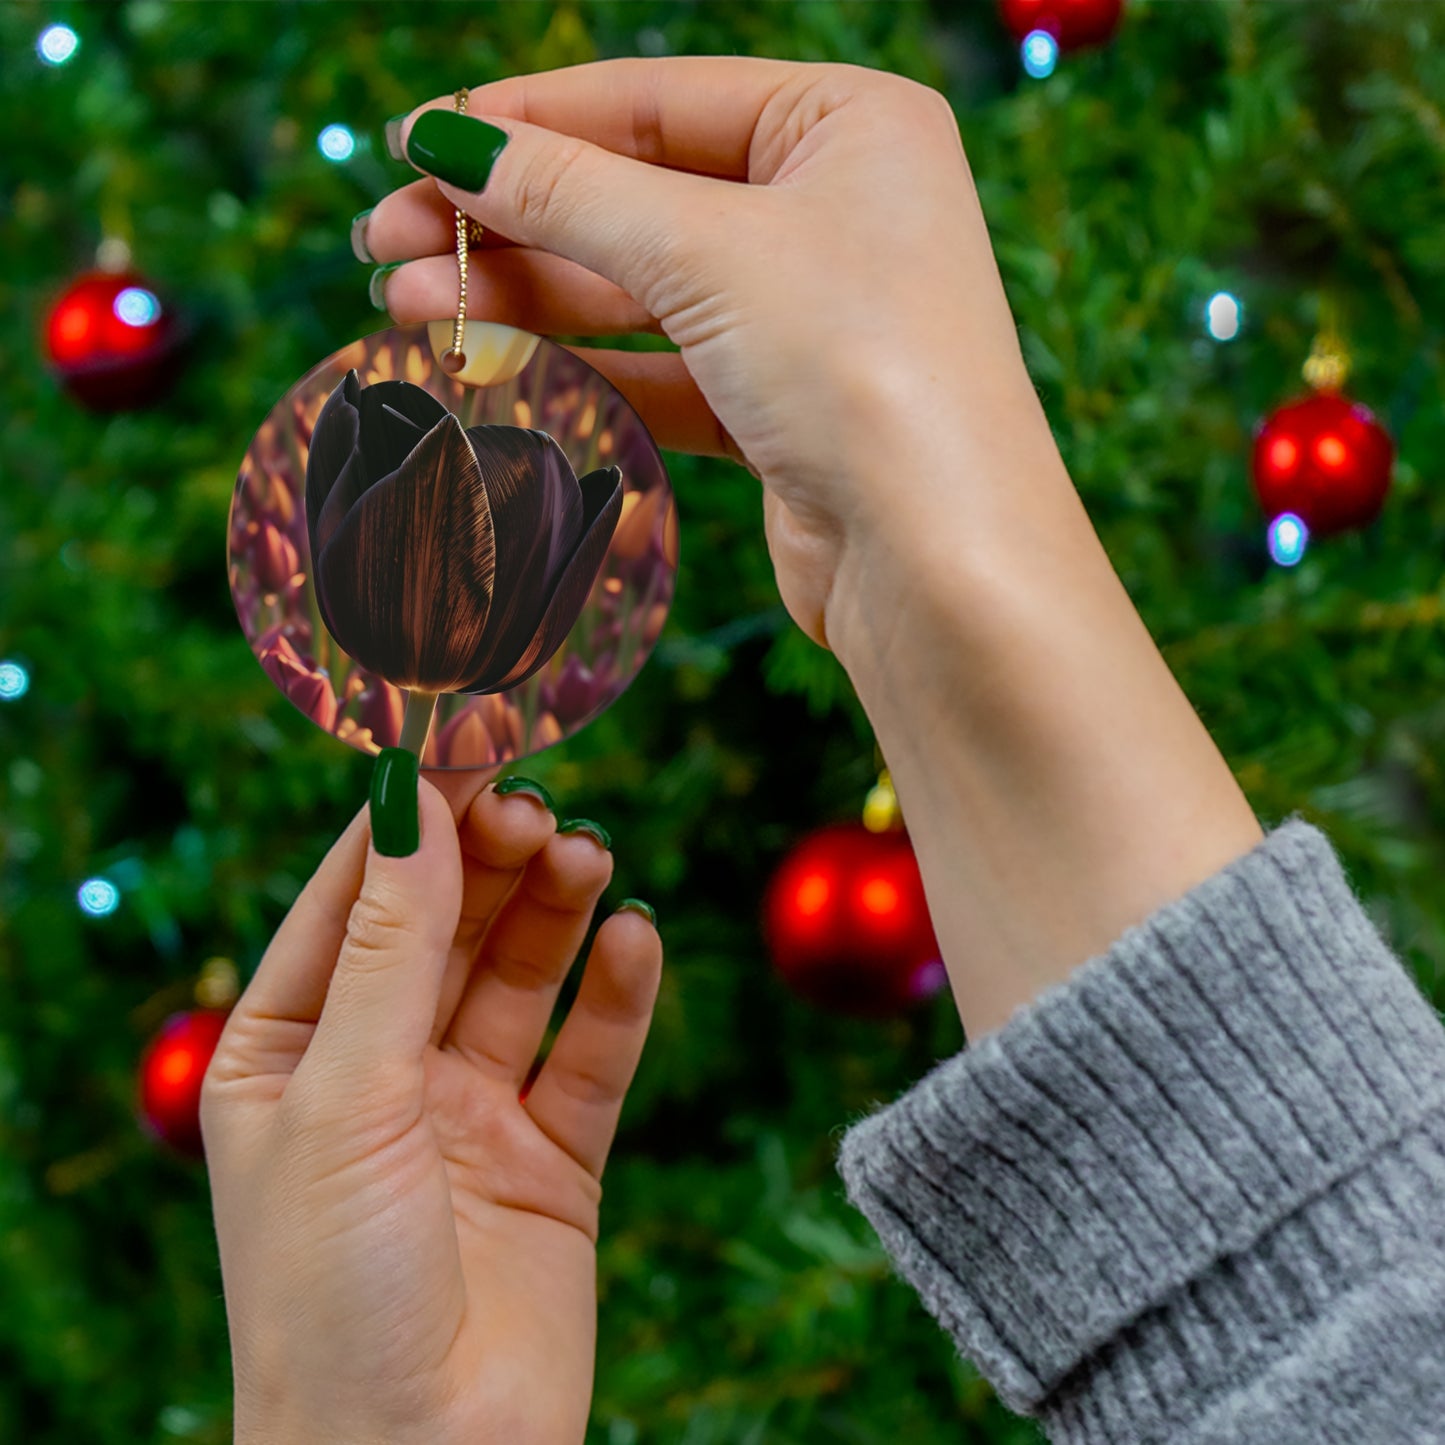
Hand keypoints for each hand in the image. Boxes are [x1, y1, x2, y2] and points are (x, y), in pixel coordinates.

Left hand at [201, 774, 661, 1444]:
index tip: (466, 745)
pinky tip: (635, 941)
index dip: (408, 824)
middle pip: (447, 929)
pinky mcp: (552, 1160)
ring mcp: (469, 1114)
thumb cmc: (331, 1293)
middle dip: (490, 863)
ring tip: (589, 858)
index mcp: (289, 1054)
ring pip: (521, 979)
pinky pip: (591, 1056)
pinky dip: (617, 995)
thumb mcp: (346, 1096)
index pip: (351, 903)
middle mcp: (380, 1073)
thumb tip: (412, 804)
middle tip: (539, 808)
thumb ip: (391, 948)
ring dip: (556, 912)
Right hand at [361, 56, 1054, 656]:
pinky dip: (579, 369)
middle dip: (507, 220)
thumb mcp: (706, 251)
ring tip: (404, 306)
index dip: (526, 121)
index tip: (413, 142)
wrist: (938, 562)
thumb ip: (570, 193)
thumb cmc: (861, 370)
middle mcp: (835, 209)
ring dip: (524, 298)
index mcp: (848, 124)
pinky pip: (661, 370)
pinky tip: (491, 366)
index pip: (654, 100)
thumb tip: (450, 141)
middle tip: (384, 241)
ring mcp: (809, 314)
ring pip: (639, 289)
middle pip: (636, 195)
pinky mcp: (782, 408)